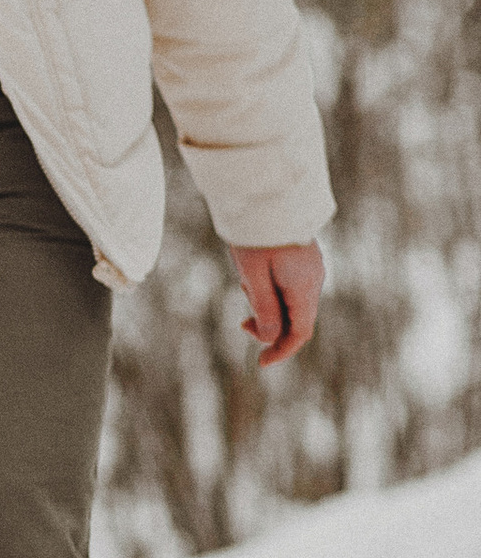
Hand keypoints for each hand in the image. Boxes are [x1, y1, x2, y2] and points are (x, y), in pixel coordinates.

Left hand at [232, 242, 323, 368]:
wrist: (266, 194)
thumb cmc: (256, 234)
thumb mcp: (254, 275)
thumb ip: (264, 308)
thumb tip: (270, 339)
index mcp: (304, 287)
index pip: (300, 333)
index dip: (282, 352)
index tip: (261, 363)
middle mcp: (314, 279)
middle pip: (298, 320)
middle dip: (272, 330)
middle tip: (243, 325)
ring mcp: (311, 268)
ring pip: (294, 304)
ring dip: (270, 310)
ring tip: (246, 291)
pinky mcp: (304, 259)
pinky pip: (292, 287)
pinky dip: (274, 294)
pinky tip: (254, 279)